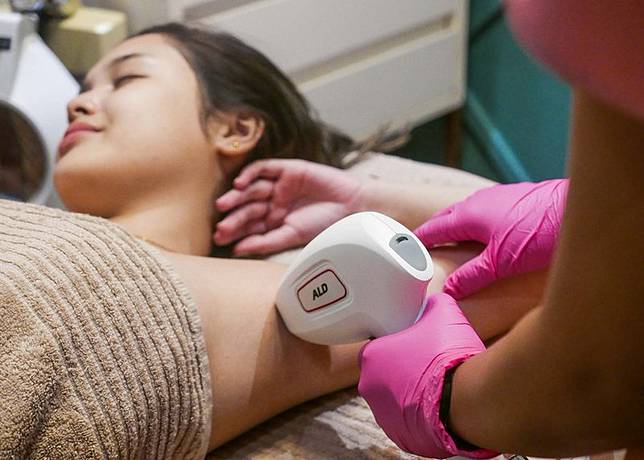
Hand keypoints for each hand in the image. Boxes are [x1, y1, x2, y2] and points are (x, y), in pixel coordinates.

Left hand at [214, 159, 363, 255]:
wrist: (352, 207)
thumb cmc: (325, 225)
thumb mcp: (292, 236)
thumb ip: (265, 242)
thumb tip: (237, 250)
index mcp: (274, 221)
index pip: (248, 225)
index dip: (234, 232)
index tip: (220, 240)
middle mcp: (273, 202)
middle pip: (247, 207)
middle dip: (233, 217)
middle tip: (221, 227)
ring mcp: (279, 185)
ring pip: (251, 189)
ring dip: (236, 197)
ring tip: (224, 206)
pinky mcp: (287, 169)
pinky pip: (263, 168)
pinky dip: (250, 174)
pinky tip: (240, 184)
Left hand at [358, 293, 496, 457]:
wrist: (467, 400)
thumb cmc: (449, 355)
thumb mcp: (443, 313)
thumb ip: (433, 304)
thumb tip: (435, 302)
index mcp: (371, 357)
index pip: (377, 347)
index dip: (396, 344)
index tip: (414, 344)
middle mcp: (369, 389)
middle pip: (384, 374)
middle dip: (403, 370)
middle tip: (428, 363)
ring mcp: (384, 417)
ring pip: (395, 400)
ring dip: (411, 394)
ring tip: (437, 386)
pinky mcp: (402, 438)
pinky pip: (409, 422)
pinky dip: (421, 415)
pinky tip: (439, 406)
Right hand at [415, 179, 567, 298]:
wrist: (574, 209)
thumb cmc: (536, 235)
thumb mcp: (499, 264)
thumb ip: (471, 277)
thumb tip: (448, 291)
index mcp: (469, 215)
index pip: (435, 227)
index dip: (420, 238)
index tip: (407, 246)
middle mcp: (479, 200)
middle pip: (448, 215)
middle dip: (435, 228)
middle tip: (424, 242)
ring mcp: (498, 195)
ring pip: (467, 209)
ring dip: (455, 222)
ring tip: (451, 236)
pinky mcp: (515, 196)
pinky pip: (484, 206)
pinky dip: (474, 218)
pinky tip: (485, 229)